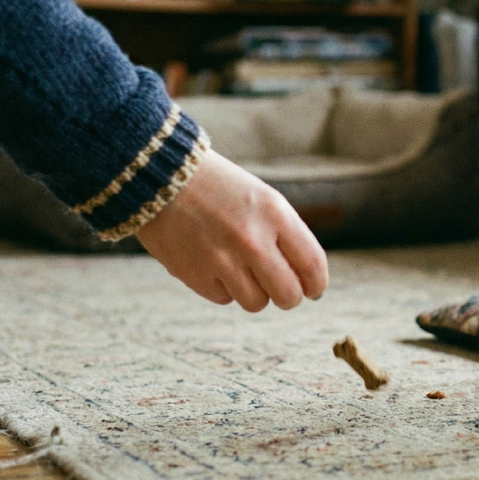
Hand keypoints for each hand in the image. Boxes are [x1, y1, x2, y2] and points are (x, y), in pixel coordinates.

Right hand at [135, 148, 328, 311]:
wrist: (161, 176)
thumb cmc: (221, 189)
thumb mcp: (264, 200)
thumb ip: (287, 237)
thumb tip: (307, 283)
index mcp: (275, 214)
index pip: (312, 264)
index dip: (317, 284)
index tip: (313, 290)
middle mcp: (252, 239)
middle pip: (288, 295)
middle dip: (289, 296)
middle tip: (282, 290)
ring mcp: (221, 259)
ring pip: (257, 303)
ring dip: (255, 293)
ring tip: (243, 269)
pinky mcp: (194, 274)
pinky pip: (224, 299)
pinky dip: (224, 288)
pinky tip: (214, 263)